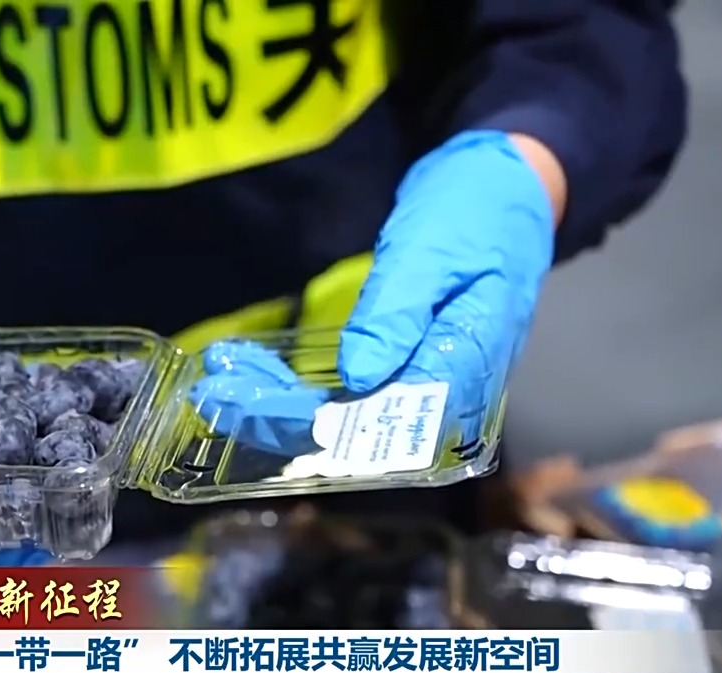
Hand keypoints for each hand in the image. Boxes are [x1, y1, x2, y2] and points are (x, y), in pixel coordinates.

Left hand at [193, 131, 556, 456]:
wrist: (507, 190)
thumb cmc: (474, 212)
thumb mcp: (431, 252)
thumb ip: (397, 314)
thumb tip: (358, 378)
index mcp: (467, 367)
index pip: (378, 420)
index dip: (306, 422)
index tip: (247, 403)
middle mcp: (450, 394)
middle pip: (356, 431)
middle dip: (278, 418)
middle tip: (214, 391)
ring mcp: (428, 386)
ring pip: (346, 419)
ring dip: (280, 406)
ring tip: (222, 383)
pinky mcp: (408, 372)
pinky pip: (351, 396)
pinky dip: (299, 388)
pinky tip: (255, 374)